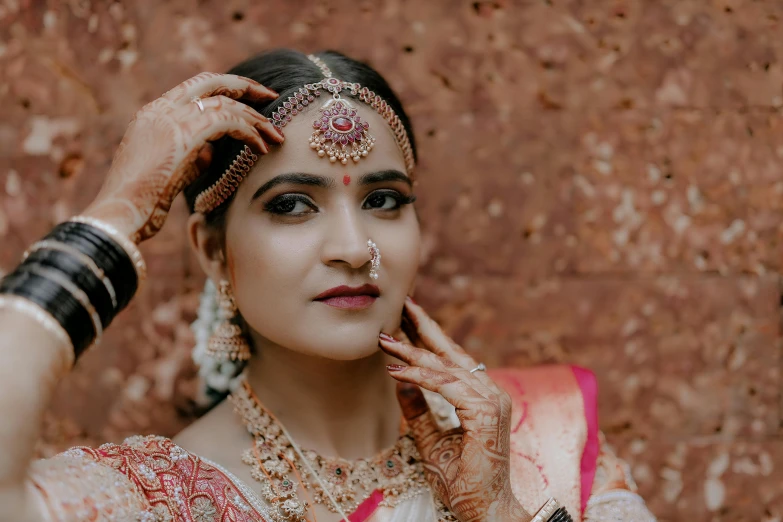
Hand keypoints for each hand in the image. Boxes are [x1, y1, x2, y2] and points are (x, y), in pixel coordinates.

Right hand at [81, 72, 283, 243]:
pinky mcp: (184, 134)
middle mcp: (161, 109)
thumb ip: (191, 154)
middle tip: (271, 97)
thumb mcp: (169, 170)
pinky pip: (227, 121)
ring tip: (275, 136)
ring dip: (255, 119)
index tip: (251, 99)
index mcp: (153, 114)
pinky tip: (261, 148)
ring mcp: (170, 119)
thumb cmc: (142, 201)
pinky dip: (249, 132)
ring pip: (225, 103)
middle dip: (245, 87)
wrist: (120, 212)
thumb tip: (213, 150)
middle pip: (211, 82)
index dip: (226, 89)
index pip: (195, 88)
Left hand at [379, 298, 531, 521]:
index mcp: (481, 397)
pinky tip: (395, 369)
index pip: (450, 359)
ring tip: (384, 338)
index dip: (426, 338)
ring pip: (445, 367)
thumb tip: (398, 382)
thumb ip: (418, 410)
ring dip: (412, 351)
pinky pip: (446, 387)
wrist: (484, 511)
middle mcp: (490, 393)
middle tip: (401, 303)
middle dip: (423, 326)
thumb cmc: (463, 481)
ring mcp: (492, 400)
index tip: (402, 321)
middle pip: (451, 352)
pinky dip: (419, 377)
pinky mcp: (487, 413)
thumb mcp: (430, 441)